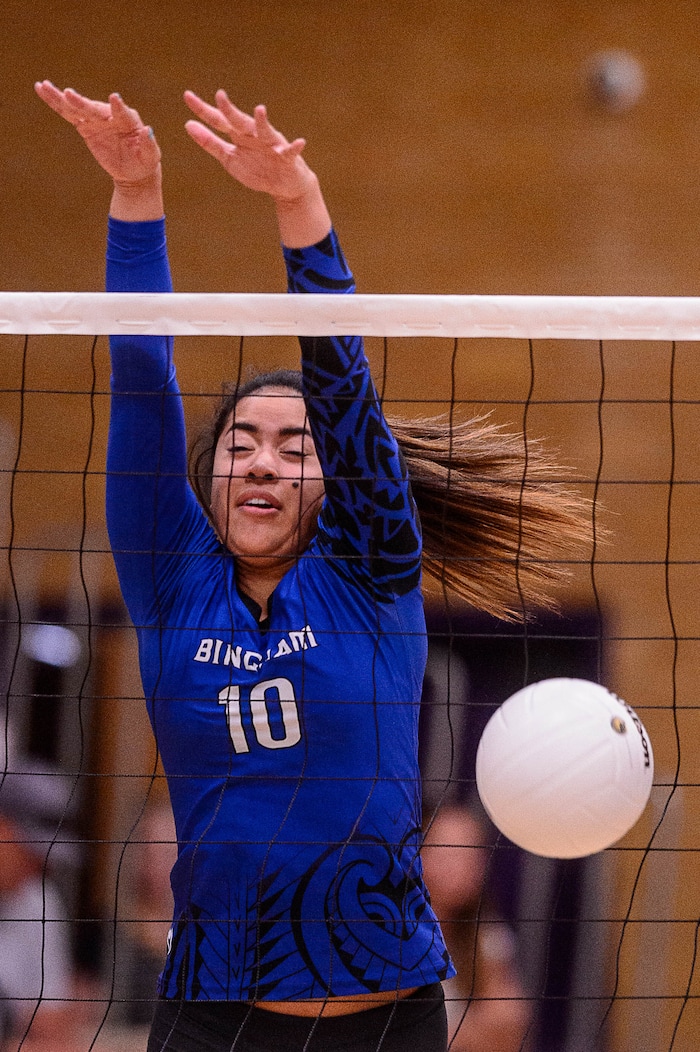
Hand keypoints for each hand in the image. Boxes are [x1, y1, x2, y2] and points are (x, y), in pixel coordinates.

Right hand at [35, 81, 160, 188]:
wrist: (134, 168)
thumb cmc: (144, 161)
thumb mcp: (151, 156)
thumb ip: (149, 144)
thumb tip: (148, 130)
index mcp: (128, 121)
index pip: (122, 113)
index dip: (118, 107)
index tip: (114, 98)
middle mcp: (110, 116)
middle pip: (94, 109)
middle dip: (81, 103)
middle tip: (69, 94)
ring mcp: (96, 120)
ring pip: (76, 108)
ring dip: (60, 98)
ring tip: (45, 85)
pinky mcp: (85, 126)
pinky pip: (68, 114)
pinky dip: (56, 103)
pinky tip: (42, 89)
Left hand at [184, 90, 316, 202]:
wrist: (286, 185)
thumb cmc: (258, 169)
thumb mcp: (229, 158)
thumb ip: (210, 143)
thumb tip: (188, 124)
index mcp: (239, 135)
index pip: (219, 120)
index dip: (204, 110)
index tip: (187, 96)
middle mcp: (255, 135)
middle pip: (240, 121)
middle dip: (230, 110)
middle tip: (220, 96)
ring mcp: (272, 145)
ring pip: (266, 131)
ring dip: (263, 122)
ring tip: (259, 110)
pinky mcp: (288, 157)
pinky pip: (291, 151)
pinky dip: (295, 147)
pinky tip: (300, 142)